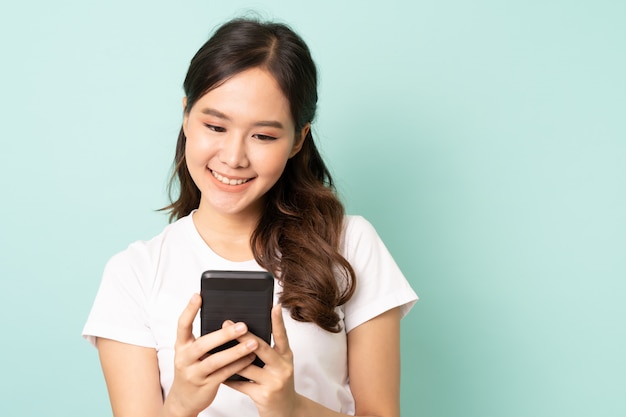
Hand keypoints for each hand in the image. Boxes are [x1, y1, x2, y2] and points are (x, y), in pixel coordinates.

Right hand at [163, 294, 257, 416]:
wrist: (183, 399)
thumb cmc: (193, 367)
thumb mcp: (192, 352)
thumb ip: (205, 338)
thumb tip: (228, 319)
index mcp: (181, 345)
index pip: (182, 325)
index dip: (189, 310)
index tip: (198, 295)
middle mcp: (184, 359)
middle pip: (202, 344)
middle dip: (223, 335)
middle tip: (243, 326)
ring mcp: (194, 374)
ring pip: (215, 361)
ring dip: (236, 351)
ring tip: (253, 343)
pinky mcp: (205, 386)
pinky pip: (224, 374)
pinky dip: (238, 365)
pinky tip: (250, 358)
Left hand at [225, 304, 300, 416]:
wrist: (287, 411)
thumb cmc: (279, 383)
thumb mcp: (280, 365)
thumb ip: (269, 352)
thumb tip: (247, 335)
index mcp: (286, 357)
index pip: (282, 335)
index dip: (278, 321)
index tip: (273, 306)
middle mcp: (282, 367)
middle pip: (261, 348)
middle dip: (243, 335)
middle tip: (227, 323)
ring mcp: (273, 382)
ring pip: (246, 366)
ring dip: (228, 357)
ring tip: (213, 348)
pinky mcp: (263, 395)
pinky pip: (240, 384)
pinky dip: (228, 377)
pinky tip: (217, 372)